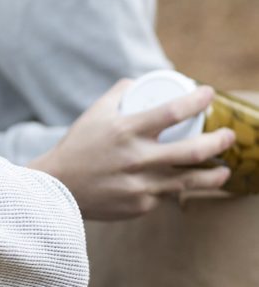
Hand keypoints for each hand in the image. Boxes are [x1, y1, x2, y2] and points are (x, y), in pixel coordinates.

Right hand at [30, 79, 235, 219]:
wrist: (58, 186)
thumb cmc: (78, 145)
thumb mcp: (95, 113)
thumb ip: (119, 94)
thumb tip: (141, 82)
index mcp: (126, 130)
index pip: (172, 111)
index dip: (197, 100)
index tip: (209, 94)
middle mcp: (137, 158)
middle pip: (193, 150)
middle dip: (219, 141)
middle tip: (228, 136)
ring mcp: (140, 184)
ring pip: (190, 180)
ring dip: (214, 175)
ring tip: (223, 170)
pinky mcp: (140, 205)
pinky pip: (167, 195)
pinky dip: (175, 188)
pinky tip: (182, 185)